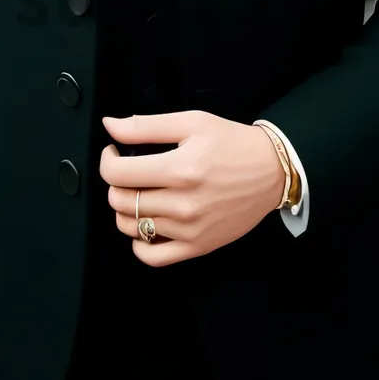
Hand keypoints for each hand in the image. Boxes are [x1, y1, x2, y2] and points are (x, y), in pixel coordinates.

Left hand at [99, 110, 285, 267]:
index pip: (117, 174)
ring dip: (124, 209)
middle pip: (120, 201)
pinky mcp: (198, 246)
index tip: (114, 152)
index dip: (107, 159)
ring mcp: (190, 230)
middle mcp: (183, 204)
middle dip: (115, 182)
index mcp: (180, 169)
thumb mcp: (191, 121)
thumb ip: (145, 126)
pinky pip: (152, 257)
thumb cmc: (232, 143)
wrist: (271, 171)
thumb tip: (110, 126)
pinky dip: (139, 243)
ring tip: (138, 193)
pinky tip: (146, 224)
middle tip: (128, 170)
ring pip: (130, 227)